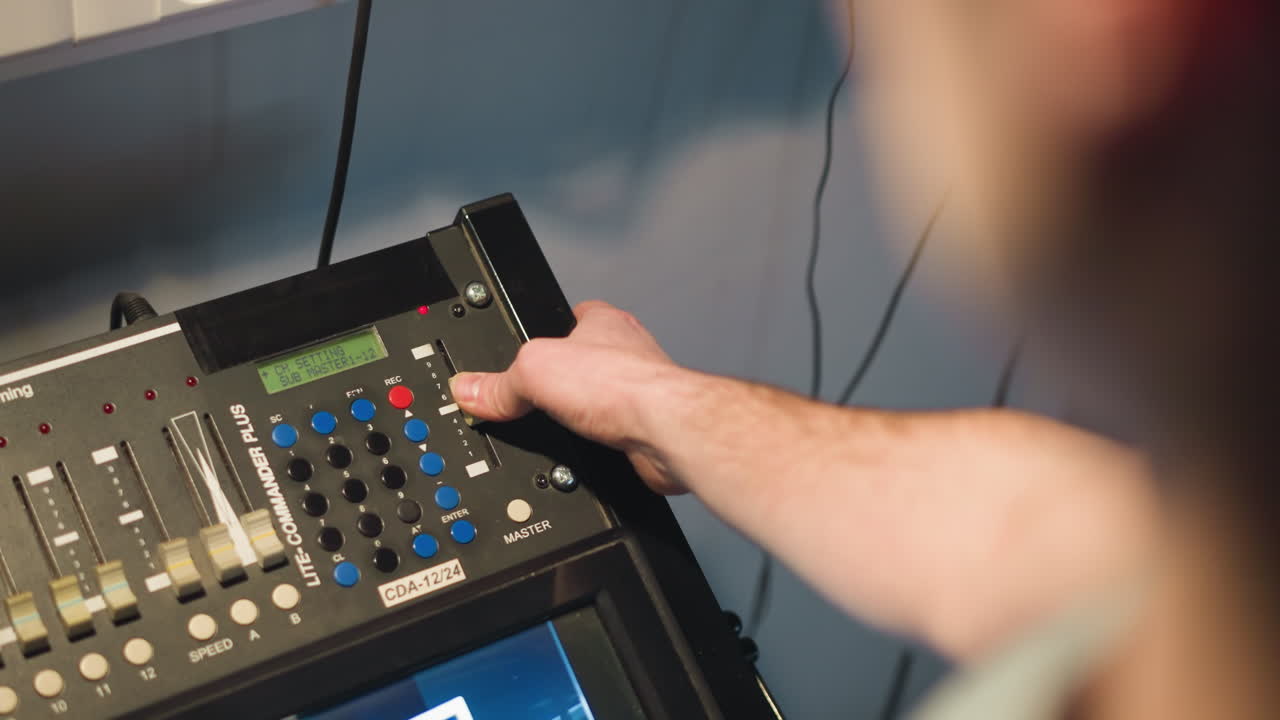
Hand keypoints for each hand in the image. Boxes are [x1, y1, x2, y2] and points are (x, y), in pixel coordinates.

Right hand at [450, 301, 688, 493]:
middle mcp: (624, 353)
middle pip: (579, 362)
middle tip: (532, 397)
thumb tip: (469, 389)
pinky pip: (608, 433)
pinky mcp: (644, 428)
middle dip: (557, 382)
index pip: (565, 318)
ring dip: (578, 414)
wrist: (668, 432)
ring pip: (597, 400)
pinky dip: (594, 443)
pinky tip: (583, 449)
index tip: (522, 348)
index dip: (542, 331)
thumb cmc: (623, 385)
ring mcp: (638, 391)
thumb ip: (500, 382)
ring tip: (557, 426)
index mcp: (602, 322)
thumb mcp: (534, 371)